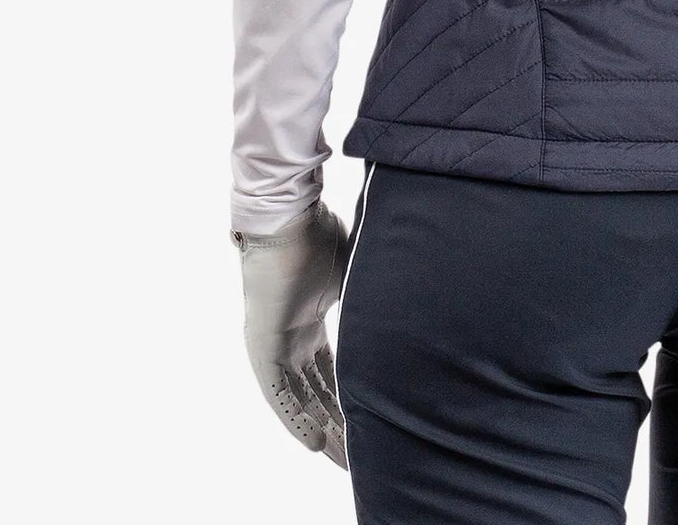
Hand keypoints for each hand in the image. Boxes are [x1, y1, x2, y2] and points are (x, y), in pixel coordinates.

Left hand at [235, 201, 350, 466]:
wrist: (288, 217)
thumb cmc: (320, 232)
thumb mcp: (354, 270)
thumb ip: (372, 292)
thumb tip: (416, 292)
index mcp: (310, 320)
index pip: (329, 372)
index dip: (347, 399)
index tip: (369, 424)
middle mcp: (291, 337)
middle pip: (315, 392)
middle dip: (338, 424)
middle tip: (357, 457)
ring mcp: (274, 344)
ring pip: (299, 400)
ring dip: (320, 430)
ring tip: (342, 460)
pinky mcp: (262, 346)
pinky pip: (280, 394)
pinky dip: (297, 420)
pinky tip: (316, 444)